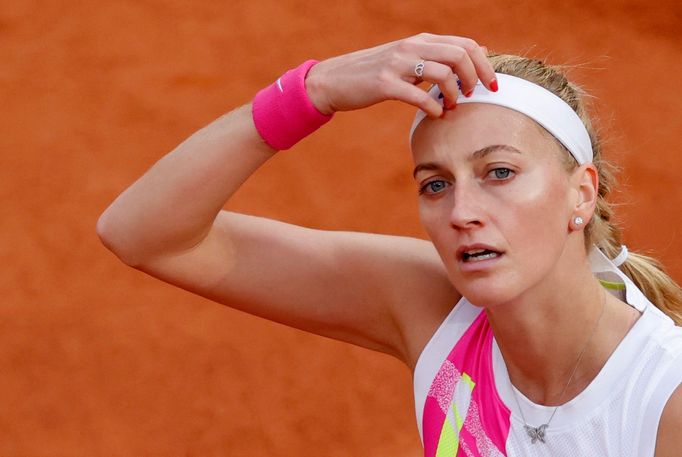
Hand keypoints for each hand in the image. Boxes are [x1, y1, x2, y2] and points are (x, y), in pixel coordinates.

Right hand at [305, 33, 495, 117]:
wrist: (334, 80)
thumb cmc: (373, 74)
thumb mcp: (407, 59)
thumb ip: (438, 56)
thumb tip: (478, 51)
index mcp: (420, 40)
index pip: (465, 44)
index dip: (485, 64)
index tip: (493, 85)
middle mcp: (411, 47)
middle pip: (459, 55)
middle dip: (474, 78)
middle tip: (472, 96)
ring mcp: (397, 64)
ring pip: (442, 73)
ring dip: (453, 93)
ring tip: (451, 106)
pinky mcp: (384, 84)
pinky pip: (418, 95)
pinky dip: (433, 107)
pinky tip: (436, 114)